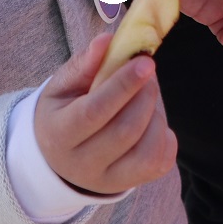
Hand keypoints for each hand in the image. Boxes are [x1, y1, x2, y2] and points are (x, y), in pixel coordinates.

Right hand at [35, 32, 176, 195]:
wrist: (58, 156)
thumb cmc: (64, 111)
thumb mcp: (63, 86)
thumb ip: (84, 64)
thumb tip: (106, 41)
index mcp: (59, 135)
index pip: (94, 112)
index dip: (122, 86)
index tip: (145, 62)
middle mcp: (81, 165)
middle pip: (125, 131)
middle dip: (144, 95)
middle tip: (147, 70)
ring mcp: (107, 180)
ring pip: (147, 151)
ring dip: (155, 115)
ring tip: (146, 95)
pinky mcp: (129, 183)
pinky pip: (159, 162)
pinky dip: (164, 135)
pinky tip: (151, 119)